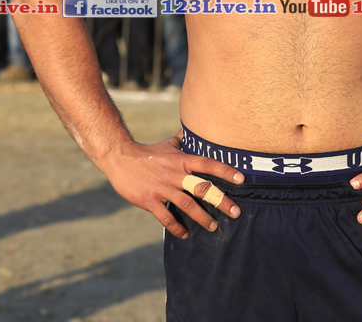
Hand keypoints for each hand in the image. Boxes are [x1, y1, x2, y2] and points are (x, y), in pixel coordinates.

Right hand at [99, 133, 243, 239]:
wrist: (120, 158)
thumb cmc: (148, 152)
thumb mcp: (168, 144)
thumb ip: (183, 140)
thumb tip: (194, 128)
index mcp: (181, 160)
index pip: (208, 164)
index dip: (225, 171)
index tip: (241, 179)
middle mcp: (175, 174)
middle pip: (202, 188)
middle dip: (221, 201)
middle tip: (236, 213)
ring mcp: (162, 188)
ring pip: (187, 205)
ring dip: (202, 218)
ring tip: (213, 227)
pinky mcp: (149, 200)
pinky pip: (166, 217)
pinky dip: (176, 227)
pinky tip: (185, 234)